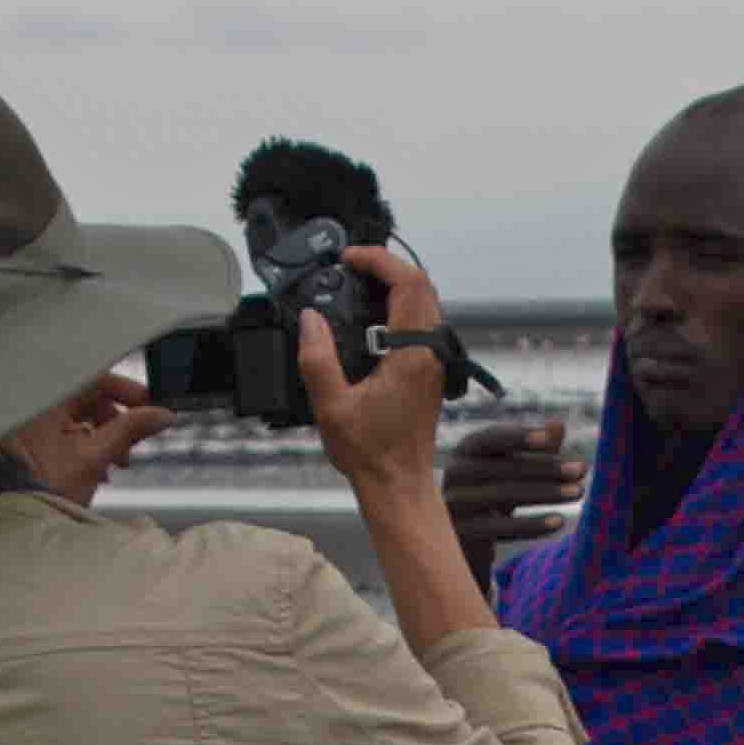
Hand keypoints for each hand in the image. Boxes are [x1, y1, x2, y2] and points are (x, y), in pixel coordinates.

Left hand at [6, 368, 167, 508]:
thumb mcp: (96, 456)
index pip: (97, 379)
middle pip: (91, 400)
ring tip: (118, 462)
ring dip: (107, 436)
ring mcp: (36, 426)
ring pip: (83, 418)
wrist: (19, 513)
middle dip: (119, 421)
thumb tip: (160, 415)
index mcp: (50, 400)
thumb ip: (130, 430)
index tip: (149, 408)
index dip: (127, 392)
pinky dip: (90, 446)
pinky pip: (71, 433)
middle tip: (135, 441)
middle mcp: (40, 407)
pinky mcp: (38, 445)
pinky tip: (100, 468)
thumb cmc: (46, 486)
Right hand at [300, 245, 453, 502]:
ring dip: (394, 287)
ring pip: (425, 303)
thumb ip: (317, 358)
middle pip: (421, 285)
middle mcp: (430, 354)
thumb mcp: (331, 407)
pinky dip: (399, 309)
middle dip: (387, 267)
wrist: (398, 485)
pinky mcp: (430, 373)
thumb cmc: (371, 454)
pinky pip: (422, 324)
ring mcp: (433, 363)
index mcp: (411, 355)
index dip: (379, 260)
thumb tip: (310, 319)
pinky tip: (369, 321)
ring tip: (357, 289)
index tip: (350, 259)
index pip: (408, 283)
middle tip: (351, 269)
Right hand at [442, 416, 582, 592]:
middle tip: (581, 470)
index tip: (549, 438)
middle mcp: (454, 474)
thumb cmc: (492, 497)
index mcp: (466, 451)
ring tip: (579, 492)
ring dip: (546, 493)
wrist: (462, 544)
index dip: (517, 437)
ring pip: (503, 496)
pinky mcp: (460, 534)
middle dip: (545, 468)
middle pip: (503, 468)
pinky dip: (531, 525)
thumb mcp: (512, 472)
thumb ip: (534, 450)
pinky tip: (559, 522)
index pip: (491, 438)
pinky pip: (500, 528)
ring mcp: (454, 505)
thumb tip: (558, 425)